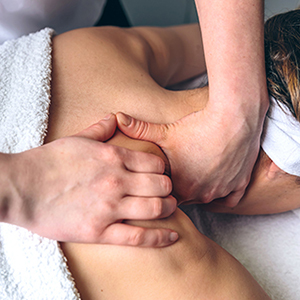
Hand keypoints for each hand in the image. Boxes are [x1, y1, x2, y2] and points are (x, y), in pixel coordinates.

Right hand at [9, 114, 177, 246]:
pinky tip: (172, 237)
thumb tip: (115, 117)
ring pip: (156, 208)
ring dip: (168, 208)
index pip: (155, 163)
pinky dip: (160, 238)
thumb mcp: (76, 139)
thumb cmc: (48, 162)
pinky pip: (139, 236)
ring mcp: (110, 207)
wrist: (21, 188)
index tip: (160, 173)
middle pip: (160, 185)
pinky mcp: (100, 231)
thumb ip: (100, 129)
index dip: (162, 168)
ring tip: (170, 207)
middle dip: (168, 188)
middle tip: (167, 190)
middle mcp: (117, 181)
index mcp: (113, 157)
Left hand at [116, 108, 260, 206]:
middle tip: (177, 178)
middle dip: (181, 190)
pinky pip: (232, 197)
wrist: (234, 119)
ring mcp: (222, 190)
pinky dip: (225, 191)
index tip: (158, 184)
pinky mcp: (239, 184)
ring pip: (208, 197)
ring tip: (196, 174)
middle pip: (186, 199)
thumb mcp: (166, 130)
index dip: (161, 191)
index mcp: (180, 187)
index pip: (165, 200)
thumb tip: (117, 118)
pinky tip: (218, 180)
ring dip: (201, 188)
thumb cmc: (197, 126)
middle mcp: (200, 194)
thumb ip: (139, 129)